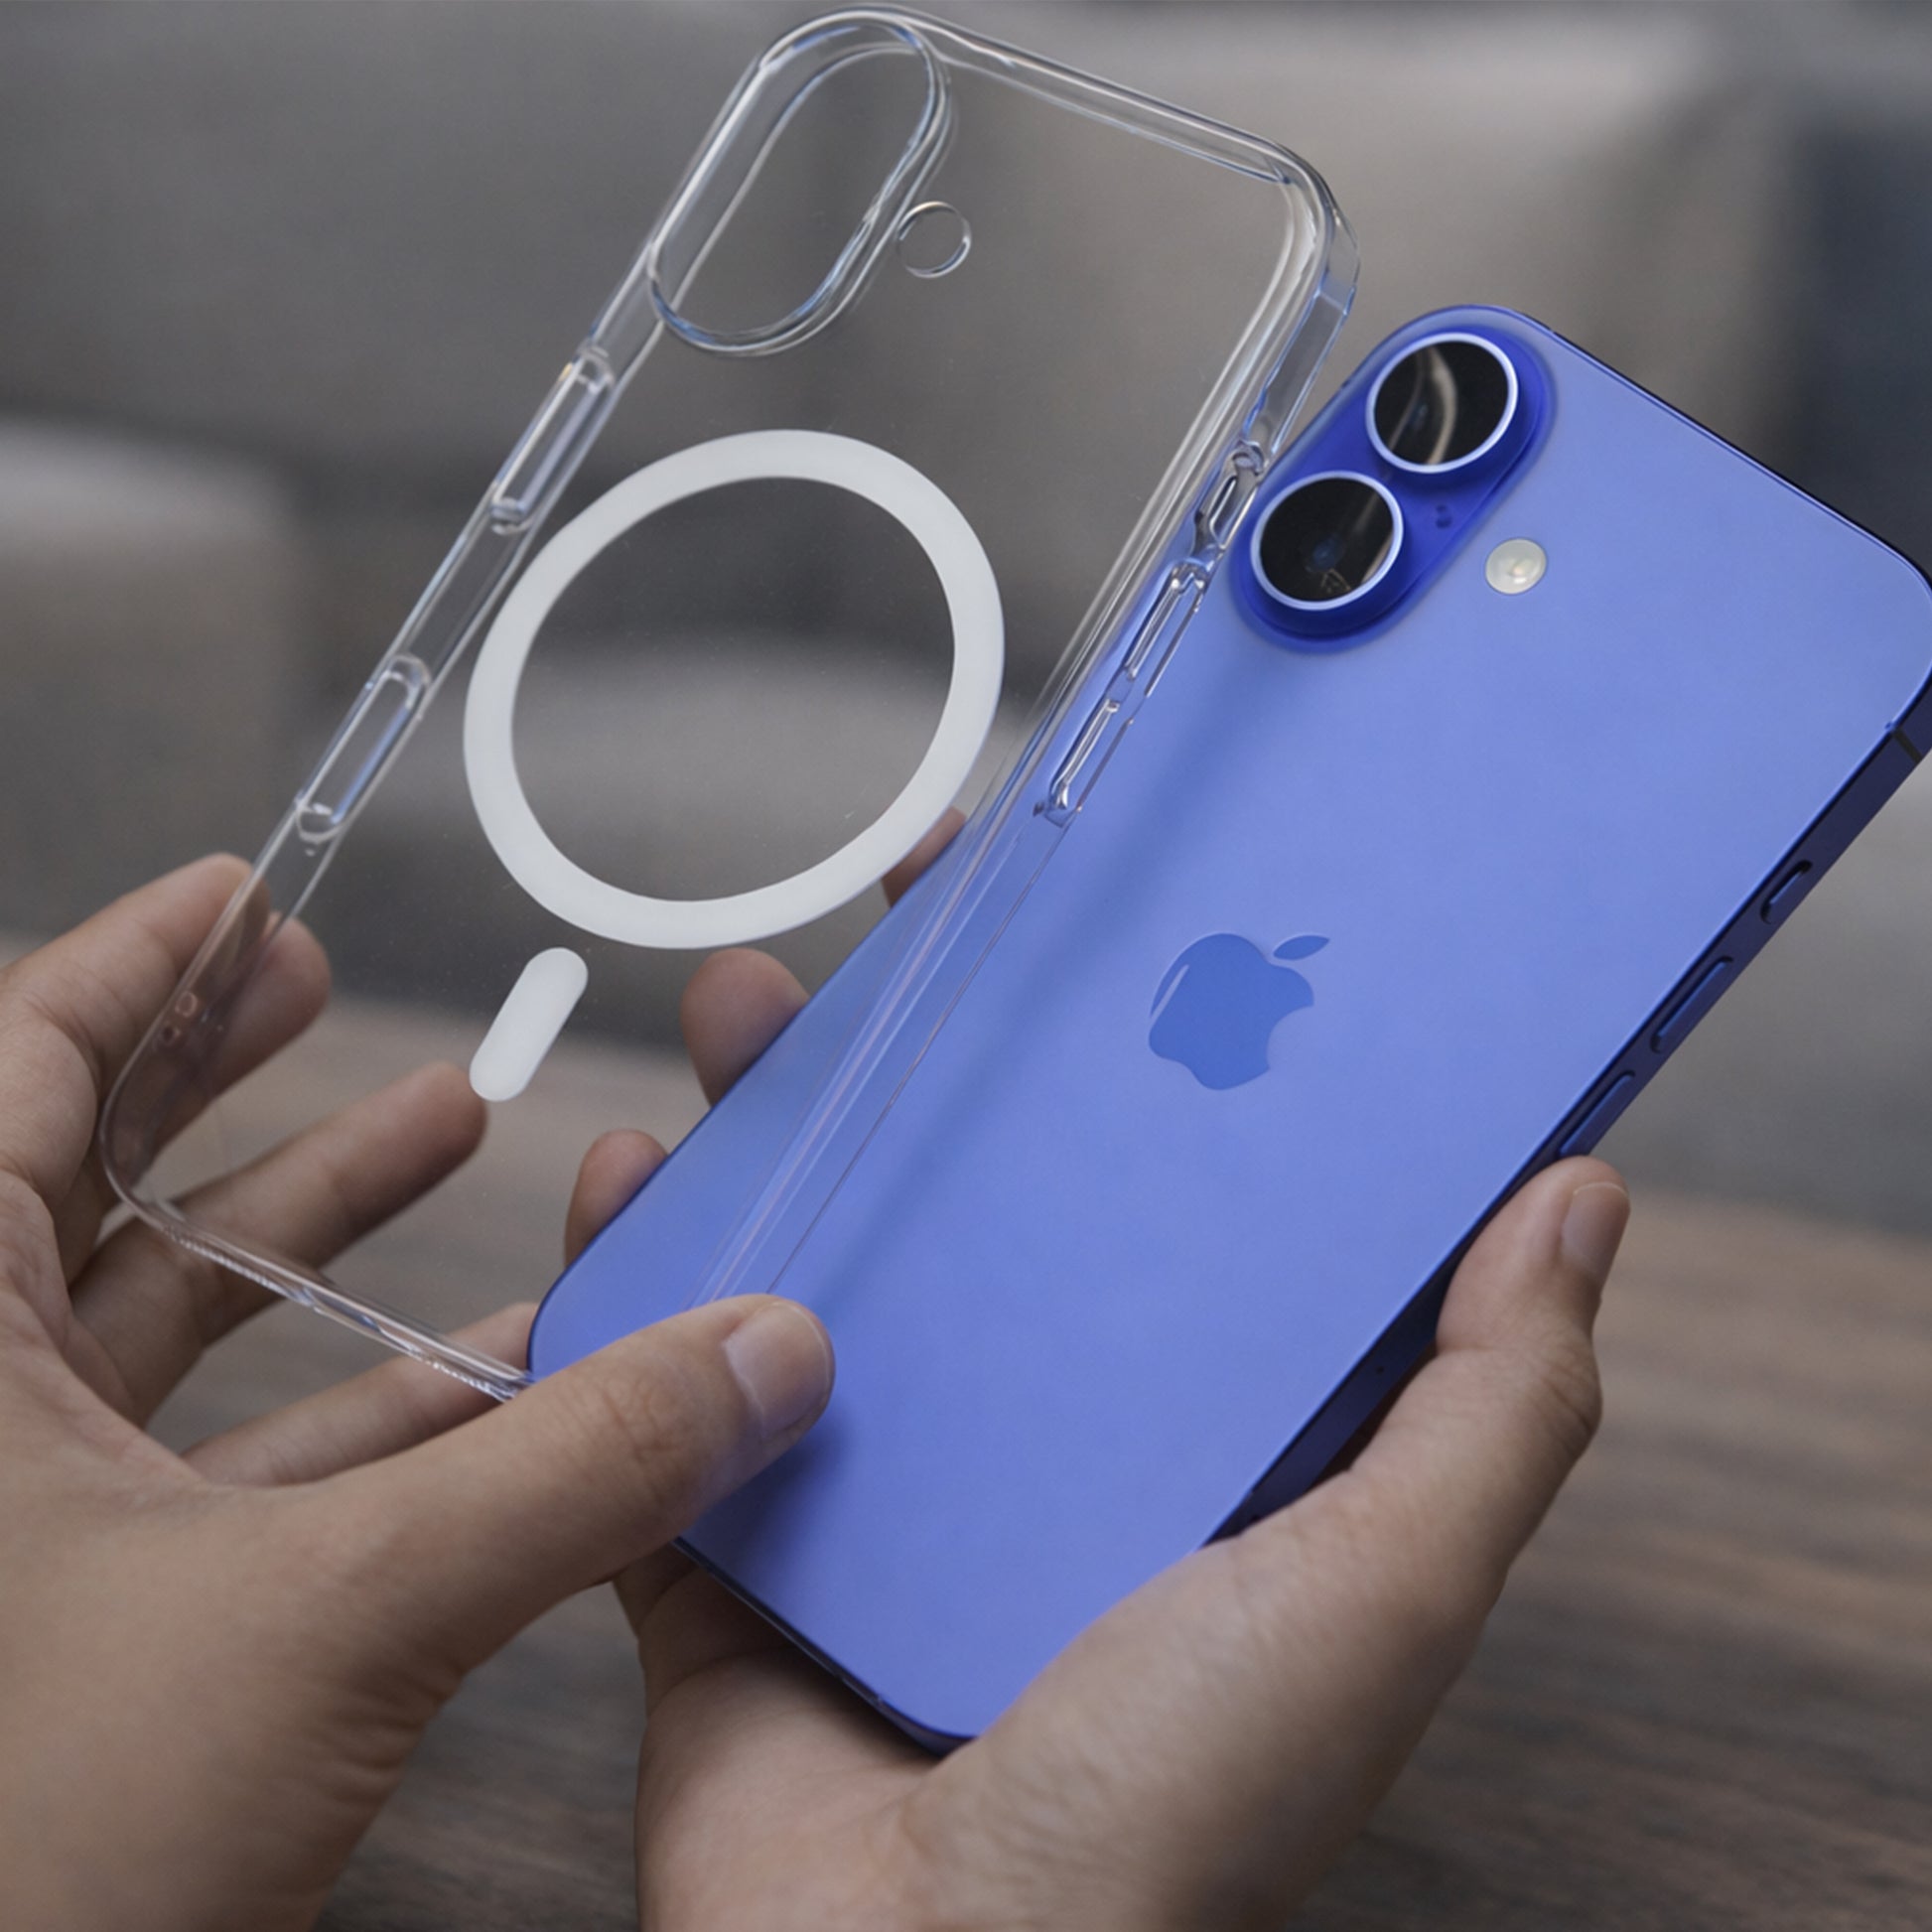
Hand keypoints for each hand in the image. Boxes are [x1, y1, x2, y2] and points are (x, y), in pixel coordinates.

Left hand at [0, 857, 834, 1931]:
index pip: (15, 1074)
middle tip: (327, 989)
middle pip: (88, 1185)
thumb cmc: (27, 1857)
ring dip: (315, 1241)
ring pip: (165, 1336)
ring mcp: (14, 1539)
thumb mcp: (325, 1621)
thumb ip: (567, 1477)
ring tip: (449, 1132)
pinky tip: (490, 1379)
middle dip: (226, 1076)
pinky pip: (223, 1476)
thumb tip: (766, 1355)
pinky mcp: (82, 1641)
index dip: (132, 962)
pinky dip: (353, 1416)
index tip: (245, 892)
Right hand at [592, 821, 1630, 1931]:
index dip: (1149, 1043)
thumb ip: (1492, 1406)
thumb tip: (1581, 1200)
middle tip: (905, 922)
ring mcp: (874, 1482)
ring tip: (751, 1015)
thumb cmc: (1175, 1815)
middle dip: (935, 1046)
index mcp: (1183, 1426)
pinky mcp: (737, 1538)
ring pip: (814, 1255)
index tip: (1115, 918)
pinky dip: (632, 1277)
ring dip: (775, 1122)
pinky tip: (626, 1179)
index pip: (1175, 1187)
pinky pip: (663, 1382)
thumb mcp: (1380, 1589)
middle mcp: (1034, 1434)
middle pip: (976, 1193)